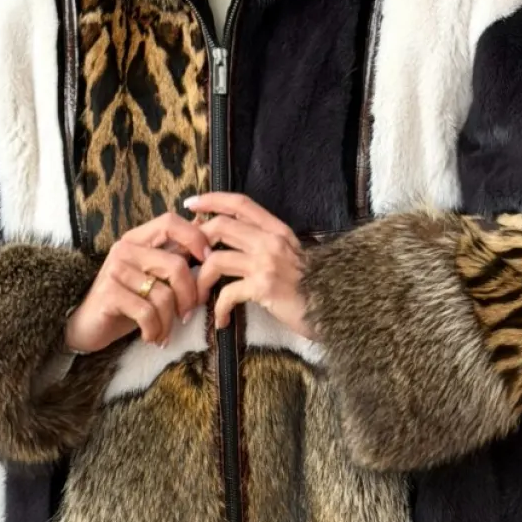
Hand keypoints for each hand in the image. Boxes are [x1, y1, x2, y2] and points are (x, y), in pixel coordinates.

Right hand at [64, 214, 211, 352]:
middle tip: (186, 315)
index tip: (208, 260)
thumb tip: (205, 225)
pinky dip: (155, 330)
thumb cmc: (127, 302)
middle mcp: (125, 249)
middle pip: (176, 266)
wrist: (87, 326)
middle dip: (189, 297)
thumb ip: (175, 255)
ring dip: (169, 322)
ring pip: (164, 295)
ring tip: (164, 333)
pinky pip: (147, 313)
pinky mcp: (109, 294)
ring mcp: (115, 270)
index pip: (170, 222)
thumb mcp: (152, 276)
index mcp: (137, 239)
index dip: (195, 237)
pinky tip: (151, 337)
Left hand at [188, 193, 314, 337]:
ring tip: (197, 296)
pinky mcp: (264, 288)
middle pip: (220, 226)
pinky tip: (220, 321)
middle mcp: (270, 241)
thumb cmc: (313, 288)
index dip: (212, 199)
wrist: (335, 309)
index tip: (191, 204)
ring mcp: (266, 263)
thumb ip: (268, 246)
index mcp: (277, 230)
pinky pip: (227, 294)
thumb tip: (237, 246)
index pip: (239, 204)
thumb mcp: (293, 257)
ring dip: (200, 280)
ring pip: (216, 260)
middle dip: (195, 243)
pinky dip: (218, 310)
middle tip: (186, 260)